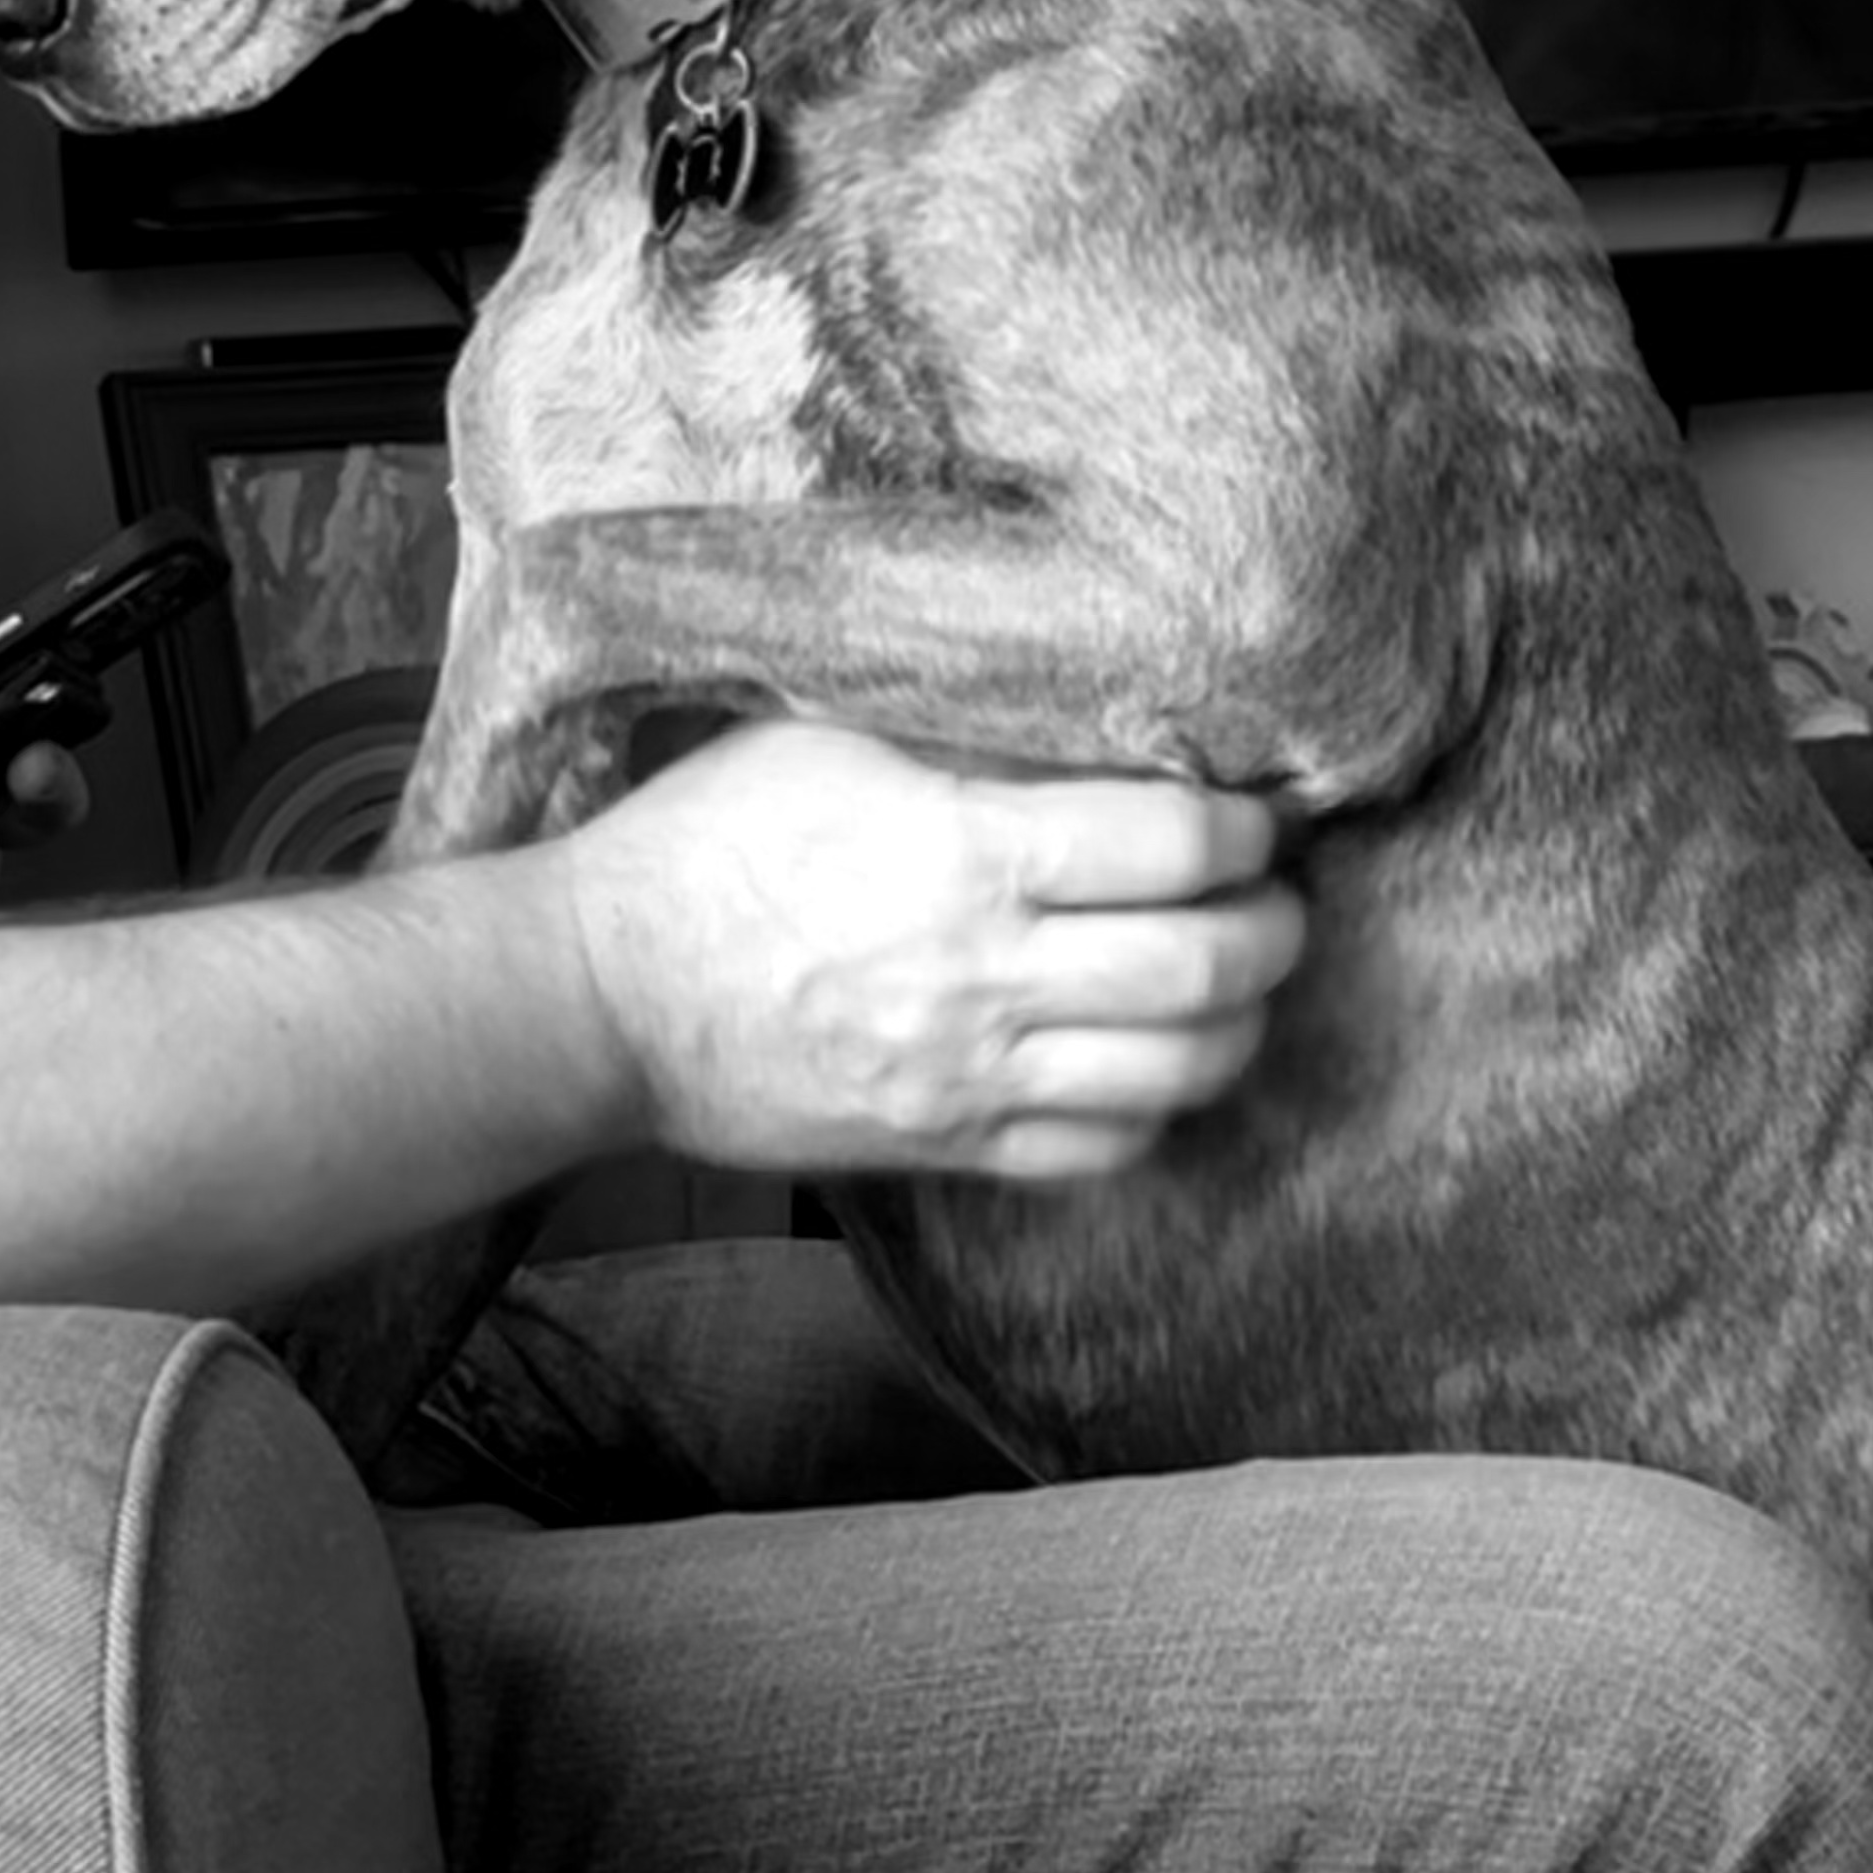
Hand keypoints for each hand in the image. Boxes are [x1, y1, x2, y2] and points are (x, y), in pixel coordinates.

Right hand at [546, 720, 1302, 1181]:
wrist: (601, 995)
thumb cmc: (705, 844)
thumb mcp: (831, 737)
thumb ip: (970, 732)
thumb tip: (1101, 722)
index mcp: (965, 853)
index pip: (1175, 843)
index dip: (1241, 827)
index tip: (1246, 815)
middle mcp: (985, 974)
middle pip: (1206, 966)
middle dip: (1271, 928)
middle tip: (1270, 898)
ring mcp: (969, 1075)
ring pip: (1177, 1072)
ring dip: (1238, 1025)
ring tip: (1234, 982)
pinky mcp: (944, 1144)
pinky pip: (1102, 1150)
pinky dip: (1157, 1107)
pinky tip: (1151, 1062)